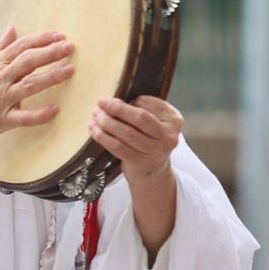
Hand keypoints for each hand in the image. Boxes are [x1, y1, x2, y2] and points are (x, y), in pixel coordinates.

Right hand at [0, 27, 74, 175]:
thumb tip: (12, 29)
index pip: (21, 46)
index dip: (42, 39)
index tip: (59, 36)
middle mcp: (0, 79)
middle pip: (29, 61)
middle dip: (51, 53)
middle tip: (70, 47)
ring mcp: (2, 99)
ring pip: (30, 86)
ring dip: (51, 77)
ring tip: (70, 71)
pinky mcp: (3, 119)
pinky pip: (24, 118)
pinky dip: (40, 115)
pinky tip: (55, 109)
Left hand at [90, 96, 181, 257]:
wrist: (153, 171)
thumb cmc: (150, 138)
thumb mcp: (155, 122)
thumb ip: (144, 109)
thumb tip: (115, 99)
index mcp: (174, 120)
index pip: (153, 105)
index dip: (134, 100)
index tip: (118, 98)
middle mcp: (168, 136)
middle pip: (140, 118)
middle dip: (118, 108)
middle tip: (101, 102)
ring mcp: (155, 151)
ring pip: (127, 133)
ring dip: (107, 122)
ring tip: (95, 114)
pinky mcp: (140, 162)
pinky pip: (118, 147)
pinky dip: (103, 137)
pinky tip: (93, 129)